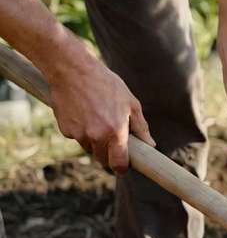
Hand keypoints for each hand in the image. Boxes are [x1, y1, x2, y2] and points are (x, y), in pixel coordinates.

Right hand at [49, 56, 153, 172]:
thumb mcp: (130, 103)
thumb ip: (140, 127)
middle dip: (109, 154)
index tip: (124, 166)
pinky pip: (76, 137)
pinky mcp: (65, 129)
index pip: (118, 163)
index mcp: (115, 132)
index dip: (122, 167)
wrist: (72, 70)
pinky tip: (83, 113)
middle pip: (103, 159)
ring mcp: (78, 134)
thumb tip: (150, 144)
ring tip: (98, 118)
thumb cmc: (106, 84)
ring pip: (89, 148)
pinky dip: (81, 131)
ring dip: (95, 141)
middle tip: (113, 138)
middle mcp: (96, 137)